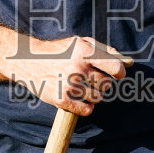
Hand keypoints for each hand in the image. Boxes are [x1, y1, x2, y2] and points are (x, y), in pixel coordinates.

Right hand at [15, 36, 130, 115]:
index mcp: (84, 52)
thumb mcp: (80, 42)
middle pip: (107, 84)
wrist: (27, 60)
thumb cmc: (58, 51)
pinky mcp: (61, 100)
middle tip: (91, 79)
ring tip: (83, 88)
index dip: (120, 73)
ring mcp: (69, 85)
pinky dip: (86, 107)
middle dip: (103, 83)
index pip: (116, 68)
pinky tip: (79, 99)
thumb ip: (104, 50)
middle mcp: (77, 68)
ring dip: (94, 95)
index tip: (117, 74)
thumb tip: (126, 62)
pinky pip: (87, 110)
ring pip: (98, 98)